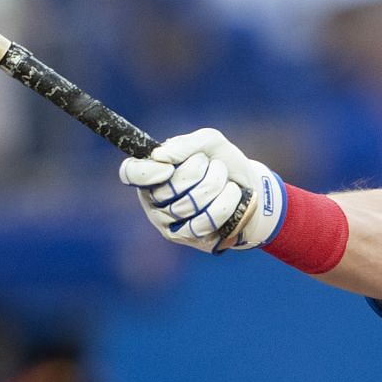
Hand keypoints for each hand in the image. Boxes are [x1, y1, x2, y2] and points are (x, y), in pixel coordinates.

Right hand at [118, 128, 284, 252]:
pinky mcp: (188, 238)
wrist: (250, 188)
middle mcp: (154, 200)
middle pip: (166, 189)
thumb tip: (159, 156)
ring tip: (224, 180)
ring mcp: (168, 223)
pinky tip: (232, 194)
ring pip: (188, 205)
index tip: (168, 167)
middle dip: (198, 170)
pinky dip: (226, 201)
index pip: (130, 173)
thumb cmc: (223, 164)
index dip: (147, 172)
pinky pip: (205, 222)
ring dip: (216, 184)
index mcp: (152, 172)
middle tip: (211, 166)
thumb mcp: (209, 143)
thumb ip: (185, 144)